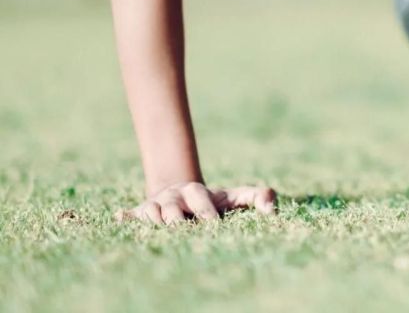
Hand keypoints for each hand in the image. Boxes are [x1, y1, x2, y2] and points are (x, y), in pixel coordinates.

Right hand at [115, 182, 276, 225]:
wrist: (181, 193)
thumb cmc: (213, 201)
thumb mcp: (236, 197)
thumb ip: (259, 197)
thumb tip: (272, 211)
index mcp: (197, 192)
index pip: (202, 200)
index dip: (206, 212)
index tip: (212, 225)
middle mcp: (174, 196)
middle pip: (173, 208)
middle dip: (178, 220)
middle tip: (184, 232)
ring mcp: (156, 204)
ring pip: (152, 213)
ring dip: (154, 222)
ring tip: (160, 231)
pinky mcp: (139, 214)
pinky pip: (131, 215)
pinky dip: (126, 217)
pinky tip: (120, 218)